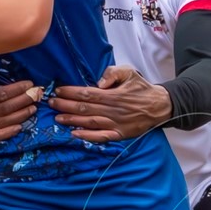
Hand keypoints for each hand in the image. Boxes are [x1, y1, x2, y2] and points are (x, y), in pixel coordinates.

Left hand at [52, 65, 172, 141]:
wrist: (159, 106)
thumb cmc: (141, 88)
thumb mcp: (130, 72)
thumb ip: (113, 73)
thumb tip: (98, 82)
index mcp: (112, 95)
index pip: (86, 93)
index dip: (70, 92)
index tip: (58, 90)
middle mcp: (112, 110)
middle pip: (84, 108)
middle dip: (65, 105)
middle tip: (51, 103)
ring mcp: (115, 124)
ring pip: (89, 123)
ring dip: (71, 121)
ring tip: (57, 118)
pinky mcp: (119, 134)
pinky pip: (101, 137)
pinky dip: (87, 137)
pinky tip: (75, 135)